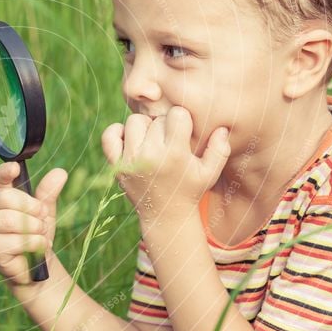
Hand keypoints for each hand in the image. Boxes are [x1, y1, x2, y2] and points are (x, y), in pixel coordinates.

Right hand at [0, 162, 67, 284]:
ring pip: (9, 220)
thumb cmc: (35, 231)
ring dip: (33, 227)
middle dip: (31, 206)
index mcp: (0, 193)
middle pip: (5, 197)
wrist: (35, 263)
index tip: (15, 168)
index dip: (5, 172)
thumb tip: (60, 172)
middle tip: (43, 215)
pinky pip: (16, 241)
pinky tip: (39, 247)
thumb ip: (48, 191)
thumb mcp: (45, 209)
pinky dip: (34, 243)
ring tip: (42, 233)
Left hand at [101, 106, 230, 216]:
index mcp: (175, 155)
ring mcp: (130, 160)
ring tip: (153, 142)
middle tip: (169, 142)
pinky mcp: (116, 165)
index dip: (182, 120)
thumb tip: (222, 127)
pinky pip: (109, 136)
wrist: (165, 215)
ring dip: (144, 128)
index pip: (177, 115)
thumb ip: (220, 149)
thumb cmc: (190, 190)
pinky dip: (117, 132)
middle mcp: (151, 155)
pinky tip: (131, 140)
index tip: (184, 133)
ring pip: (133, 122)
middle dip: (164, 126)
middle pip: (155, 118)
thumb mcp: (210, 173)